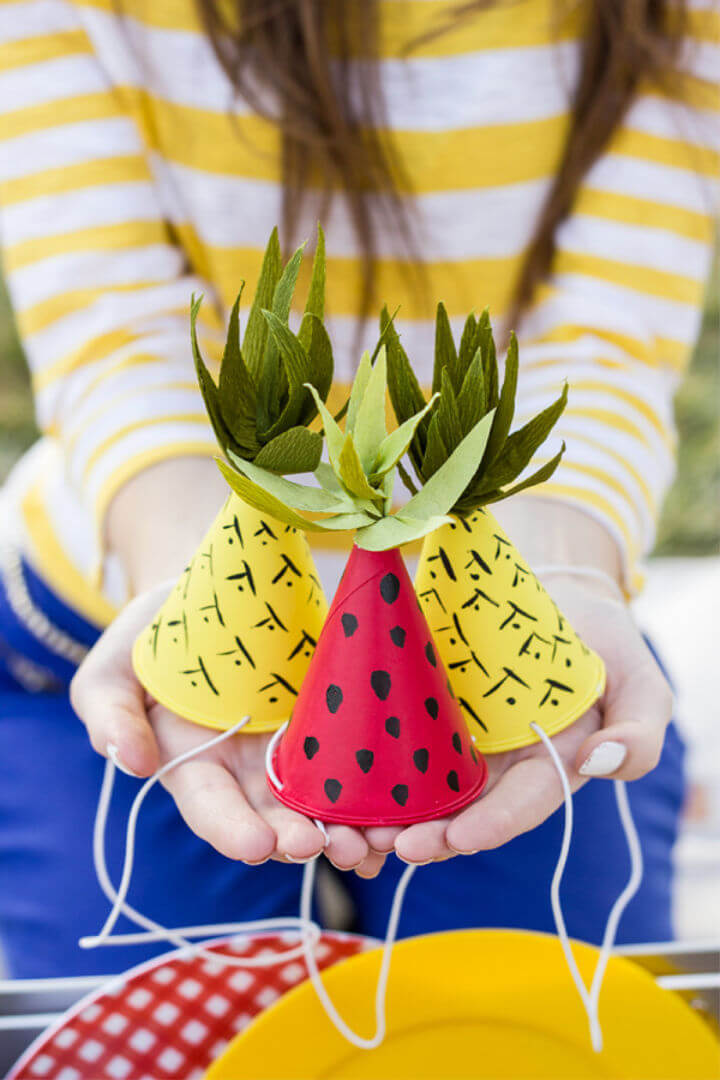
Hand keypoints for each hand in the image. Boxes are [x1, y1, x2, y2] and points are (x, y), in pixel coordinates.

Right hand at [70, 584, 385, 876]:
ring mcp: (295, 753)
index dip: (232, 830)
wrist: (214, 593)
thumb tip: (128, 762)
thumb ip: (109, 712)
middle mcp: (248, 774)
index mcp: (195, 769)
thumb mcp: (113, 667)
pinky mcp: (334, 726)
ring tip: (379, 839)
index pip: (211, 809)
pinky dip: (382, 792)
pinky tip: (408, 807)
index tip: (256, 845)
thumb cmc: (153, 635)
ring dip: (352, 828)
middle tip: (329, 847)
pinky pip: (360, 767)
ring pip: (325, 804)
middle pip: (276, 819)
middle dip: (301, 838)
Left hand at [366, 568, 672, 864]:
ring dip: (382, 816)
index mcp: (547, 770)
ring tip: (345, 828)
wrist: (556, 594)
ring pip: (417, 793)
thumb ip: (640, 732)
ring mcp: (456, 743)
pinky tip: (332, 784)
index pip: (521, 807)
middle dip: (421, 836)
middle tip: (383, 842)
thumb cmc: (604, 643)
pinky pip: (392, 748)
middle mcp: (498, 769)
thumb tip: (599, 763)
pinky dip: (364, 770)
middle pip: (458, 814)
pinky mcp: (421, 714)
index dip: (490, 825)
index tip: (456, 837)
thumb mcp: (640, 682)